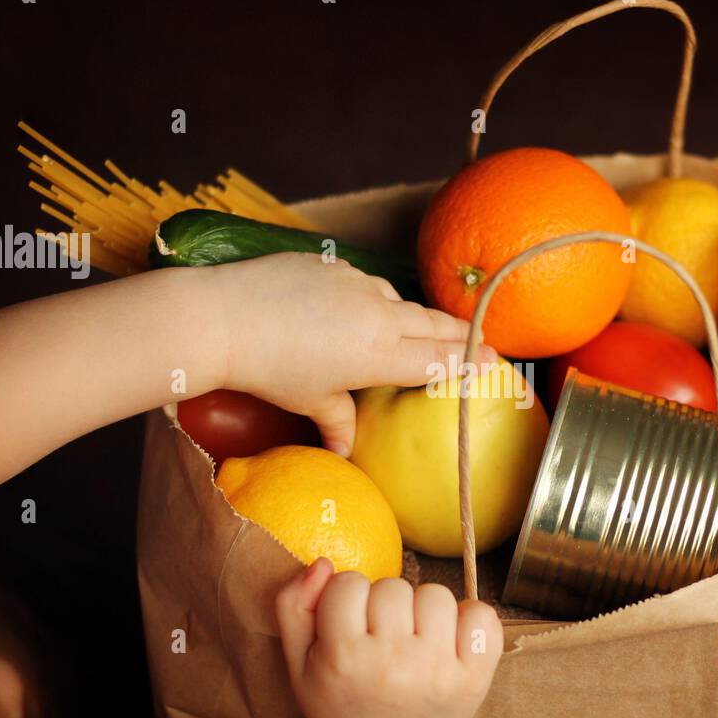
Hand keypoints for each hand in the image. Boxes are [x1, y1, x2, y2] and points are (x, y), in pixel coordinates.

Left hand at [211, 254, 496, 456]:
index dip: (469, 361)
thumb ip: (338, 423)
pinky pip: (366, 284)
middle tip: (485, 340)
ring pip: (399, 302)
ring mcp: (358, 284)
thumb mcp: (309, 403)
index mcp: (378, 356)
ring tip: (423, 328)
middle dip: (461, 334)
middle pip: (434, 326)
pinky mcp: (335, 264)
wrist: (223, 318)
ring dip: (414, 318)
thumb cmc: (268, 371)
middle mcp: (379, 316)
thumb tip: (346, 453)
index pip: (438, 360)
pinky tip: (360, 310)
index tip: (494, 362)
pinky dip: (374, 299)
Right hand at [275, 558, 502, 717]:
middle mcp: (393, 664)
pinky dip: (469, 620)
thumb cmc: (339, 705)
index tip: (350, 624)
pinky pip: (482, 615)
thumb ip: (294, 606)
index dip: (347, 598)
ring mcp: (438, 671)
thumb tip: (324, 564)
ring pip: (436, 594)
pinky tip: (450, 640)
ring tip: (414, 639)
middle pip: (393, 586)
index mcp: (344, 659)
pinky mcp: (475, 680)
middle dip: (385, 605)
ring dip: (424, 610)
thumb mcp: (298, 662)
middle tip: (382, 637)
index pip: (348, 584)